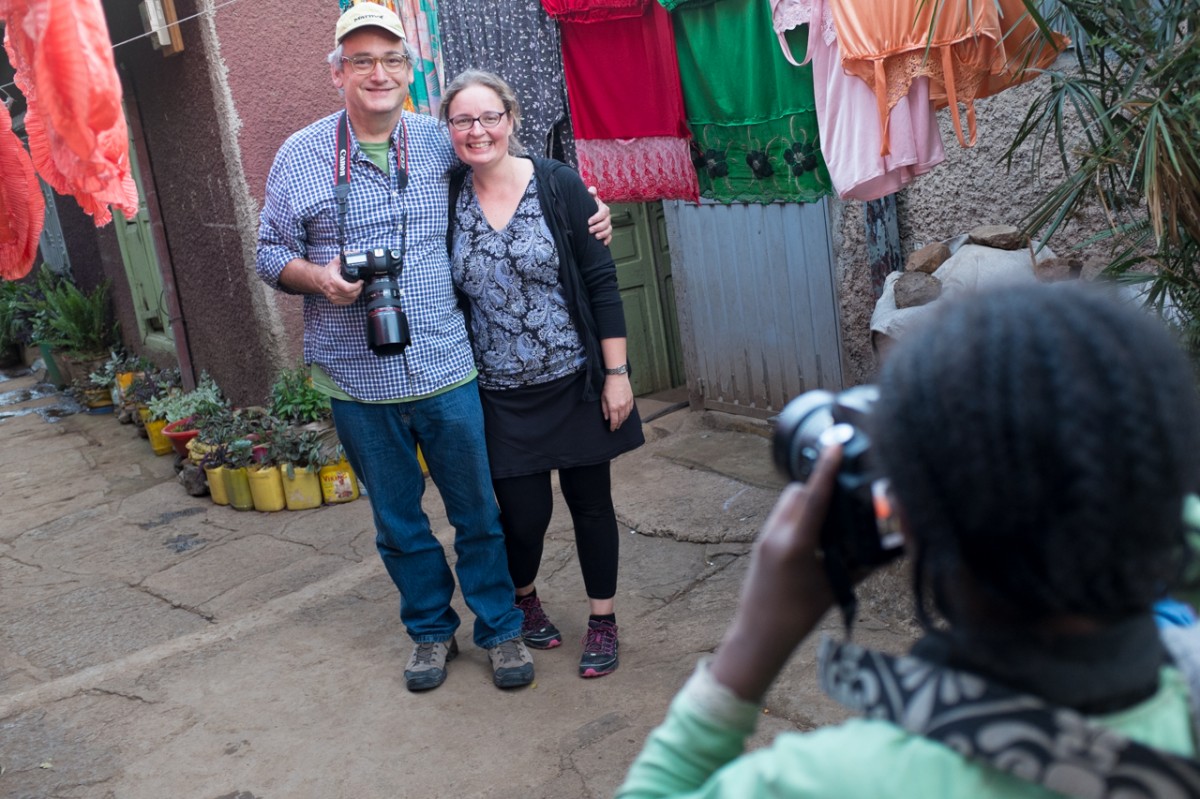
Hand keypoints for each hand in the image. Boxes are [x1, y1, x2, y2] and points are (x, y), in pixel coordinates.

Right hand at [319, 256, 362, 304]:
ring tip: (358, 288)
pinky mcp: (335, 301)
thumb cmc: (328, 271)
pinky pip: (347, 303)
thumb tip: (353, 253)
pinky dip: (352, 299)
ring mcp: (334, 297)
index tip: (360, 281)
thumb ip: (344, 257)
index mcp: (334, 281)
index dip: (357, 286)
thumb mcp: (335, 262)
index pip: (348, 288)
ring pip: (350, 300)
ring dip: (356, 294)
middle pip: (351, 294)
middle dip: (359, 289)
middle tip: (360, 284)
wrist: (319, 280)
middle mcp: (333, 291)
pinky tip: (353, 293)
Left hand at [587, 187, 612, 245]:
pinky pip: (610, 236)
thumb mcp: (589, 198)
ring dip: (603, 234)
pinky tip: (603, 243)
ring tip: (596, 237)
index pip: (603, 212)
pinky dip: (607, 240)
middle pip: (606, 222)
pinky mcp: (606, 232)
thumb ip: (591, 193)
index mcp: (603, 208)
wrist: (587, 212)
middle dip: (598, 227)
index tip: (589, 221)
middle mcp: (607, 217)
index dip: (597, 217)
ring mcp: (607, 225)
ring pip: (609, 230)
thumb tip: (592, 190)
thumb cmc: (588, 205)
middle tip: (590, 230)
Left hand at [601, 373, 633, 430]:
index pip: (614, 421)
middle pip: (621, 419)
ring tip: (621, 422)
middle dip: (618, 424)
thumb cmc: (608, 386)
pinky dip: (628, 414)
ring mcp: (627, 403)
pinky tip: (626, 414)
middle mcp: (621, 407)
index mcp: (613, 407)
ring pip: (626, 415)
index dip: (613, 426)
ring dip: (623, 420)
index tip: (612, 429)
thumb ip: (605, 409)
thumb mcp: (603, 398)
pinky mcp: (631, 399)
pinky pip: (630, 409)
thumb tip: (607, 417)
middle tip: (616, 427)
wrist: (617, 377)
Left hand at [709, 446, 841, 702]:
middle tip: (848, 490)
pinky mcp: (762, 542)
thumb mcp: (835, 590)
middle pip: (799, 492)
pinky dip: (801, 512)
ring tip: (835, 513)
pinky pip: (783, 514)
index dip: (827, 469)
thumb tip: (894, 547)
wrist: (757, 635)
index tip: (837, 444)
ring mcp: (765, 536)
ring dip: (810, 499)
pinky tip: (818, 529)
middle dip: (821, 486)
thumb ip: (864, 565)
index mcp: (795, 544)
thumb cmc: (798, 618)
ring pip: (789, 501)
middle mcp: (776, 534)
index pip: (814, 497)